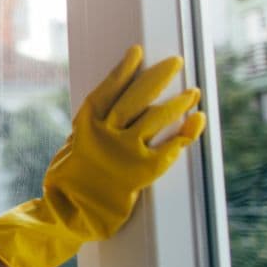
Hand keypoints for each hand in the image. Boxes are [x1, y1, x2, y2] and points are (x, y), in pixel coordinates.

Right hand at [0, 45, 205, 266]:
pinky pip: (172, 147)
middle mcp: (104, 135)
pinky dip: (187, 133)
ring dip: (178, 102)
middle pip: (136, 97)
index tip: (137, 51)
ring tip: (192, 92)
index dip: (123, 69)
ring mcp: (124, 152)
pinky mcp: (143, 171)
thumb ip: (91, 129)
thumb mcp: (71, 148)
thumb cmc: (69, 183)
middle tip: (176, 62)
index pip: (108, 89)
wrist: (72, 214)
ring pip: (157, 117)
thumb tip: (110, 110)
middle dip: (158, 76)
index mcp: (85, 127)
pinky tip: (197, 120)